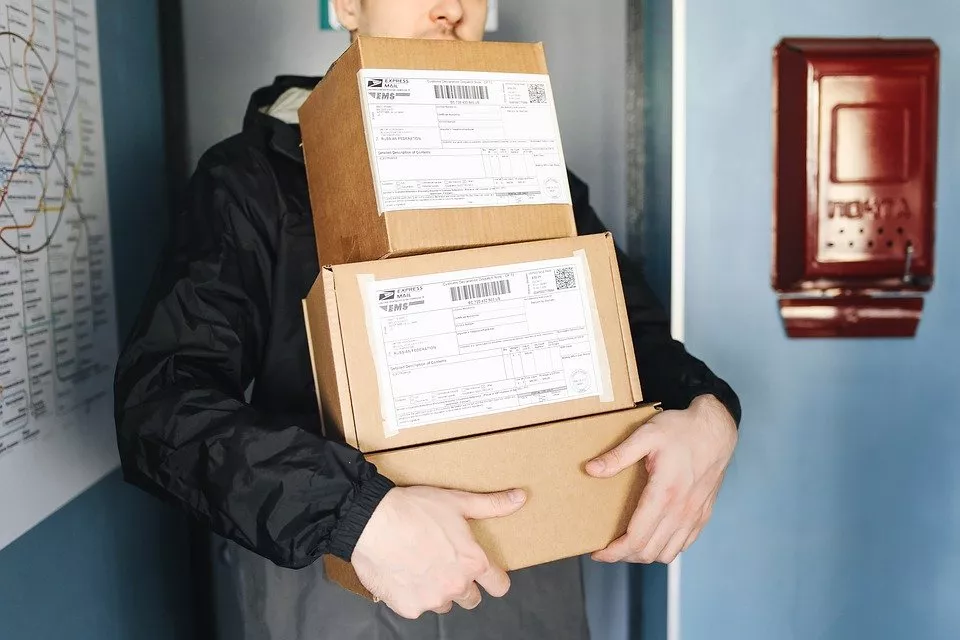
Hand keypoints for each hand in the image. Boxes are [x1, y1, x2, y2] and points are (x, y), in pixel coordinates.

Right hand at [351, 485, 526, 618]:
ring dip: (437, 590)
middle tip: (445, 562)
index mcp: (472, 562)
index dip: (494, 578)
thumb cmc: (415, 509)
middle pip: (472, 598)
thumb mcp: (457, 502)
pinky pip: (417, 606)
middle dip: (463, 584)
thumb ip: (492, 505)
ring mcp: (432, 600)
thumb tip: (521, 498)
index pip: (499, 585)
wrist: (372, 522)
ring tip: (421, 564)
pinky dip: (412, 594)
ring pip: (444, 603)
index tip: (484, 572)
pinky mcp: (409, 608)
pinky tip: (403, 572)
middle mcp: (456, 586)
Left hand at [586, 394, 736, 563]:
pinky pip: (683, 545)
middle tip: (607, 548)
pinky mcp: (703, 514)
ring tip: (627, 544)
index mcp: (664, 494)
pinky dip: (665, 548)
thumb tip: (590, 470)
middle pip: (648, 552)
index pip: (636, 538)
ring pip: (667, 554)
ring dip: (644, 555)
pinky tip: (653, 537)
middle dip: (623, 556)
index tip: (597, 553)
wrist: (716, 429)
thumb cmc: (681, 430)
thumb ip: (618, 456)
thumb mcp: (645, 435)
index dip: (613, 552)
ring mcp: (694, 515)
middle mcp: (681, 511)